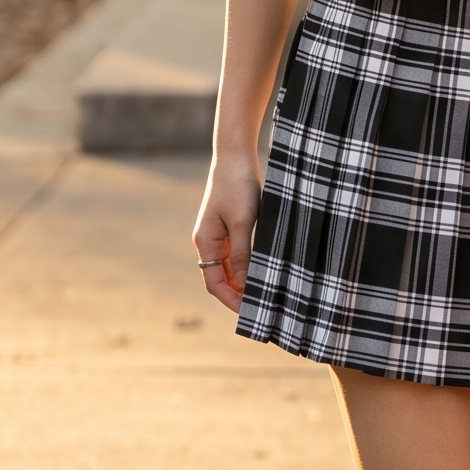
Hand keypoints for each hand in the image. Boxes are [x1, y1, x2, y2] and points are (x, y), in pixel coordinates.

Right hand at [193, 158, 260, 313]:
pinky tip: (263, 271)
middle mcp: (208, 241)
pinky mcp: (228, 226)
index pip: (214, 283)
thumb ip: (242, 254)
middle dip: (238, 295)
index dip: (230, 301)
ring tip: (264, 294)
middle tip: (261, 308)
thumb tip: (244, 284)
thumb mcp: (243, 222)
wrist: (235, 156)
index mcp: (205, 242)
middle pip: (220, 278)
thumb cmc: (238, 186)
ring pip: (229, 268)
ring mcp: (217, 234)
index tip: (249, 313)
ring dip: (243, 282)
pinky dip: (247, 266)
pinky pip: (236, 255)